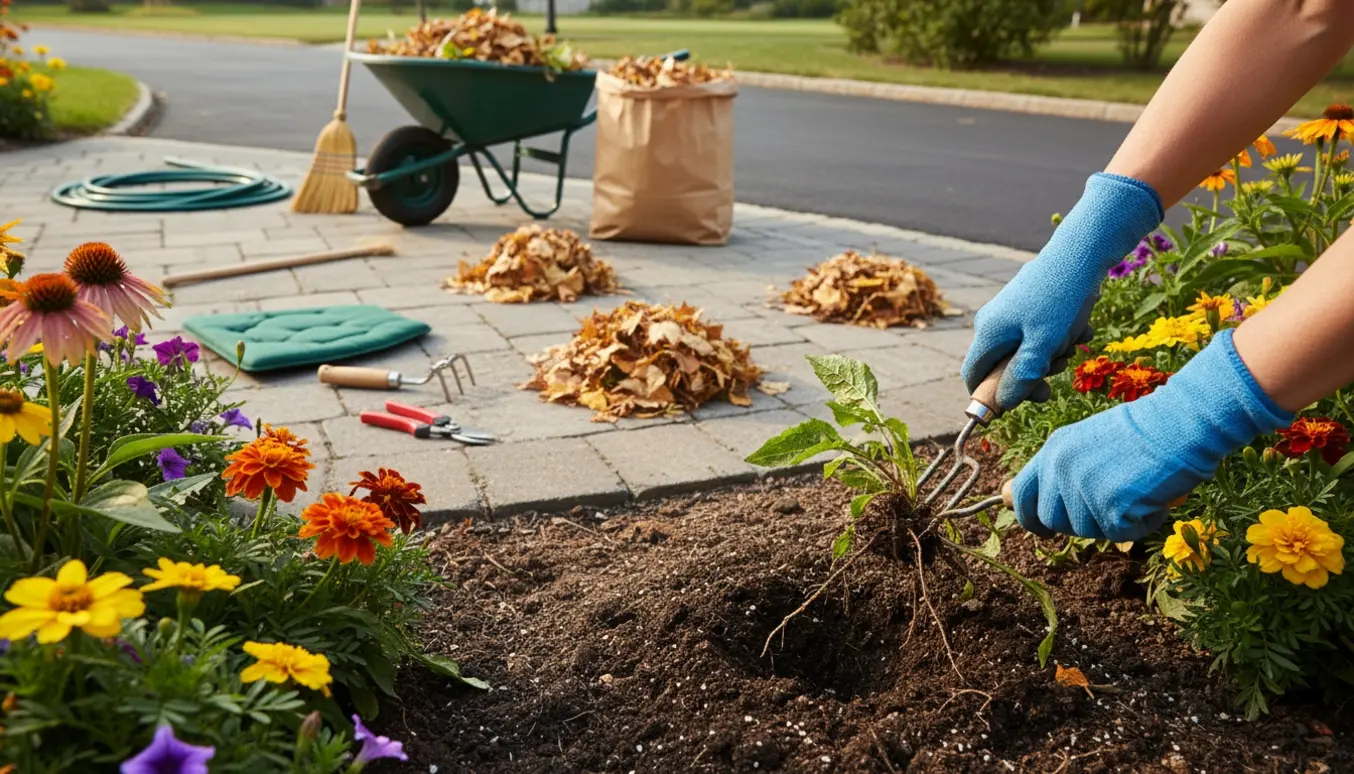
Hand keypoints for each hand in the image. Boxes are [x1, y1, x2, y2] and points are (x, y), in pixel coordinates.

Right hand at [962, 173, 1162, 409]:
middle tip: (1058, 371)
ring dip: (1052, 355)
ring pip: (1026, 350)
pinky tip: (1080, 327)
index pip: (974, 376)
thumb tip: (1004, 403)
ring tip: (1074, 343)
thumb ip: (1022, 376)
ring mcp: (1012, 312)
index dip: (990, 396)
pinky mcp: (1031, 305)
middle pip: (1004, 366)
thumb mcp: (1043, 345)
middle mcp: (994, 322)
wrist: (1083, 251)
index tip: (1019, 403)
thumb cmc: (1060, 299)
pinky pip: (1040, 333)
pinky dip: (1060, 337)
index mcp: (988, 333)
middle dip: (1032, 373)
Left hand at [1011, 329, 1292, 541]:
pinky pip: (1120, 534)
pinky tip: (1153, 498)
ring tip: (1136, 491)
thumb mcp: (1085, 442)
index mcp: (1053, 450)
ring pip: (1087, 531)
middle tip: (1109, 505)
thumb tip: (1005, 500)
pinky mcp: (1110, 508)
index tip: (1041, 527)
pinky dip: (1141, 523)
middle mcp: (1060, 469)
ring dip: (1114, 521)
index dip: (1029, 516)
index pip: (1020, 494)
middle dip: (1078, 523)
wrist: (1181, 422)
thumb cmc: (1143, 432)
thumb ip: (1052, 471)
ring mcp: (1083, 489)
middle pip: (1052, 521)